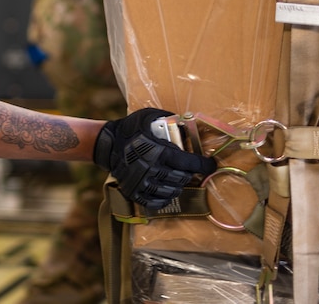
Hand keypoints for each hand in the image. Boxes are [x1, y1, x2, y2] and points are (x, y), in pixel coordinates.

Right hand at [94, 108, 215, 210]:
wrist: (107, 144)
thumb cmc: (130, 128)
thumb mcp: (148, 116)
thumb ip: (167, 118)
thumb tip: (185, 123)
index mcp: (158, 151)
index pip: (188, 162)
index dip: (204, 165)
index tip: (210, 165)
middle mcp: (151, 169)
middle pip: (181, 179)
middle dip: (189, 174)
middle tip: (188, 170)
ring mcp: (143, 183)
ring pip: (171, 192)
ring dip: (178, 185)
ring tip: (177, 179)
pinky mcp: (135, 192)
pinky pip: (156, 202)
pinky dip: (165, 198)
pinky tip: (166, 190)